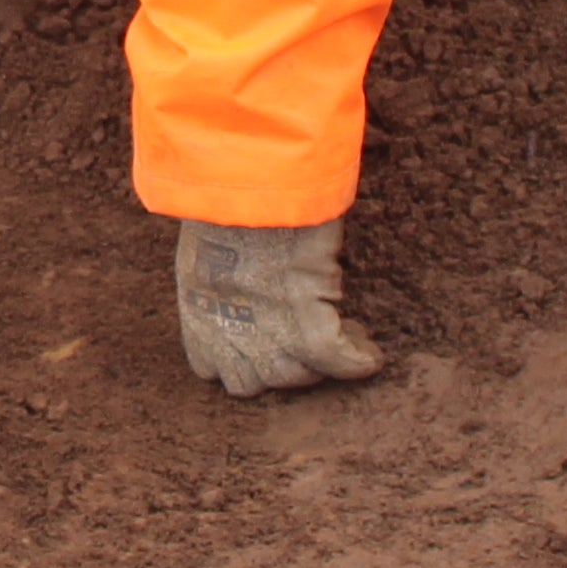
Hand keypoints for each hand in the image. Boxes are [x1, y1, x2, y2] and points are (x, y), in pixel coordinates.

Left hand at [172, 216, 389, 395]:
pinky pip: (337, 360)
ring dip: (319, 363)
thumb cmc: (226, 198)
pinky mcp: (306, 327)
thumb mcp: (208, 242)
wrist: (250, 186)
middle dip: (281, 365)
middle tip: (308, 341)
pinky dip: (357, 359)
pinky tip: (371, 355)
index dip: (240, 356)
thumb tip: (242, 271)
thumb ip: (221, 273)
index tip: (263, 338)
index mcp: (195, 314)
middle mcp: (226, 336)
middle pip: (255, 382)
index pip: (211, 368)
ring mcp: (265, 338)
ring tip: (347, 335)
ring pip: (297, 375)